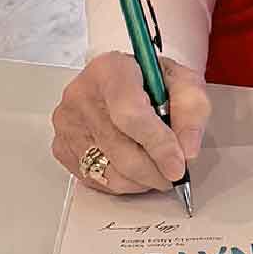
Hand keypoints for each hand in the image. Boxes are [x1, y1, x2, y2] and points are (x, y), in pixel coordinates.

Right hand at [51, 51, 210, 195]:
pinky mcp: (61, 145)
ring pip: (108, 171)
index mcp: (110, 70)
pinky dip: (121, 183)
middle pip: (120, 148)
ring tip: (156, 170)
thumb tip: (187, 151)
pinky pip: (94, 179)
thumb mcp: (184, 83)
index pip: (130, 114)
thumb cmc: (151, 81)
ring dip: (140, 181)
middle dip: (155, 170)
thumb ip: (192, 112)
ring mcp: (67, 122)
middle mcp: (81, 94)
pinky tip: (134, 169)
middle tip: (174, 174)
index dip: (157, 145)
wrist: (124, 80)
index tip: (178, 166)